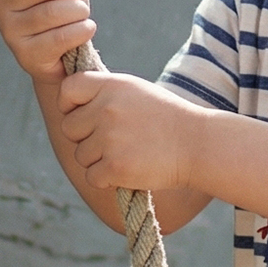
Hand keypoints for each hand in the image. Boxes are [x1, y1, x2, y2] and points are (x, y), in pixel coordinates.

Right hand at [0, 0, 95, 82]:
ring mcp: (11, 32)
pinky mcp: (27, 55)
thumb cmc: (64, 10)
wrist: (66, 56)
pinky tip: (87, 28)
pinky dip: (81, 30)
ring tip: (83, 13)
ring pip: (50, 12)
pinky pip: (59, 38)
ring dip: (78, 10)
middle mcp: (1, 6)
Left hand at [56, 70, 193, 192]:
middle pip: (69, 128)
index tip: (83, 115)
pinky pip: (92, 177)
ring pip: (80, 155)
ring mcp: (109, 138)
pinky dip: (107, 180)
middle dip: (86, 138)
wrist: (199, 145)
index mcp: (111, 86)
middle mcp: (106, 109)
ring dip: (98, 161)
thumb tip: (71, 105)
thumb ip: (105, 94)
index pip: (67, 90)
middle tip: (114, 142)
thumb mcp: (137, 92)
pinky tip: (129, 171)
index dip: (69, 105)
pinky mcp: (115, 166)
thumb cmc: (169, 120)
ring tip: (129, 155)